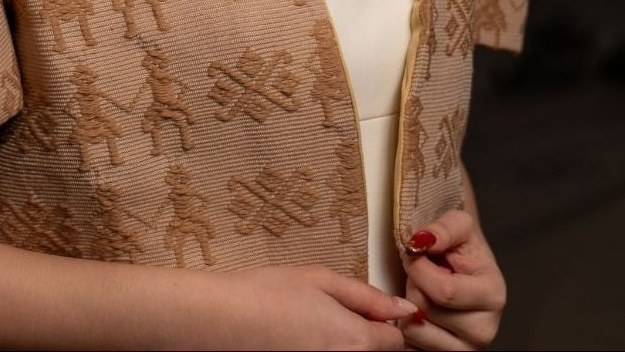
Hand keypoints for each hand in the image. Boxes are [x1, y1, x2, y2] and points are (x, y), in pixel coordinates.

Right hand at [206, 264, 419, 350]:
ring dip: (342, 345)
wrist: (220, 319)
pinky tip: (297, 339)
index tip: (359, 307)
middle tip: (329, 315)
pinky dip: (321, 350)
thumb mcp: (321, 280)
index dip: (381, 320)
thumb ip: (367, 297)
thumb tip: (403, 310)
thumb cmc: (267, 292)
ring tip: (310, 327)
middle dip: (363, 336)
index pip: (395, 340)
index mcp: (356, 340)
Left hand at [397, 210, 506, 349]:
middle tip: (420, 273)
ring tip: (422, 290)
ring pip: (413, 329)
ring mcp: (464, 349)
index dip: (419, 268)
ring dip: (406, 304)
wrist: (460, 266)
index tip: (415, 252)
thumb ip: (443, 228)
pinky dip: (404, 324)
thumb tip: (422, 241)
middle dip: (412, 284)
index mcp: (493, 295)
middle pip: (425, 310)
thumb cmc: (460, 246)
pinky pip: (408, 345)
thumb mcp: (458, 224)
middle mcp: (484, 330)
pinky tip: (416, 308)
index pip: (444, 291)